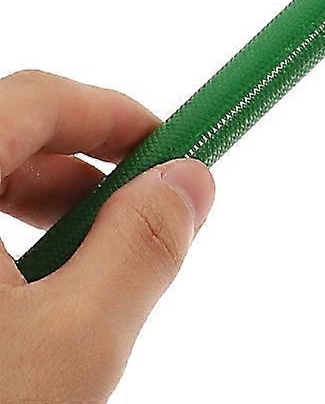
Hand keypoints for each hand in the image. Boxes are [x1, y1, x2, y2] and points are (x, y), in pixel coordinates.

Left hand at [1, 70, 213, 403]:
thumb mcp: (74, 343)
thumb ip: (142, 245)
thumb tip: (188, 182)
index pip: (29, 100)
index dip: (108, 113)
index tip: (165, 148)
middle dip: (70, 174)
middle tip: (132, 218)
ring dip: (24, 225)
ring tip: (72, 287)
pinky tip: (11, 330)